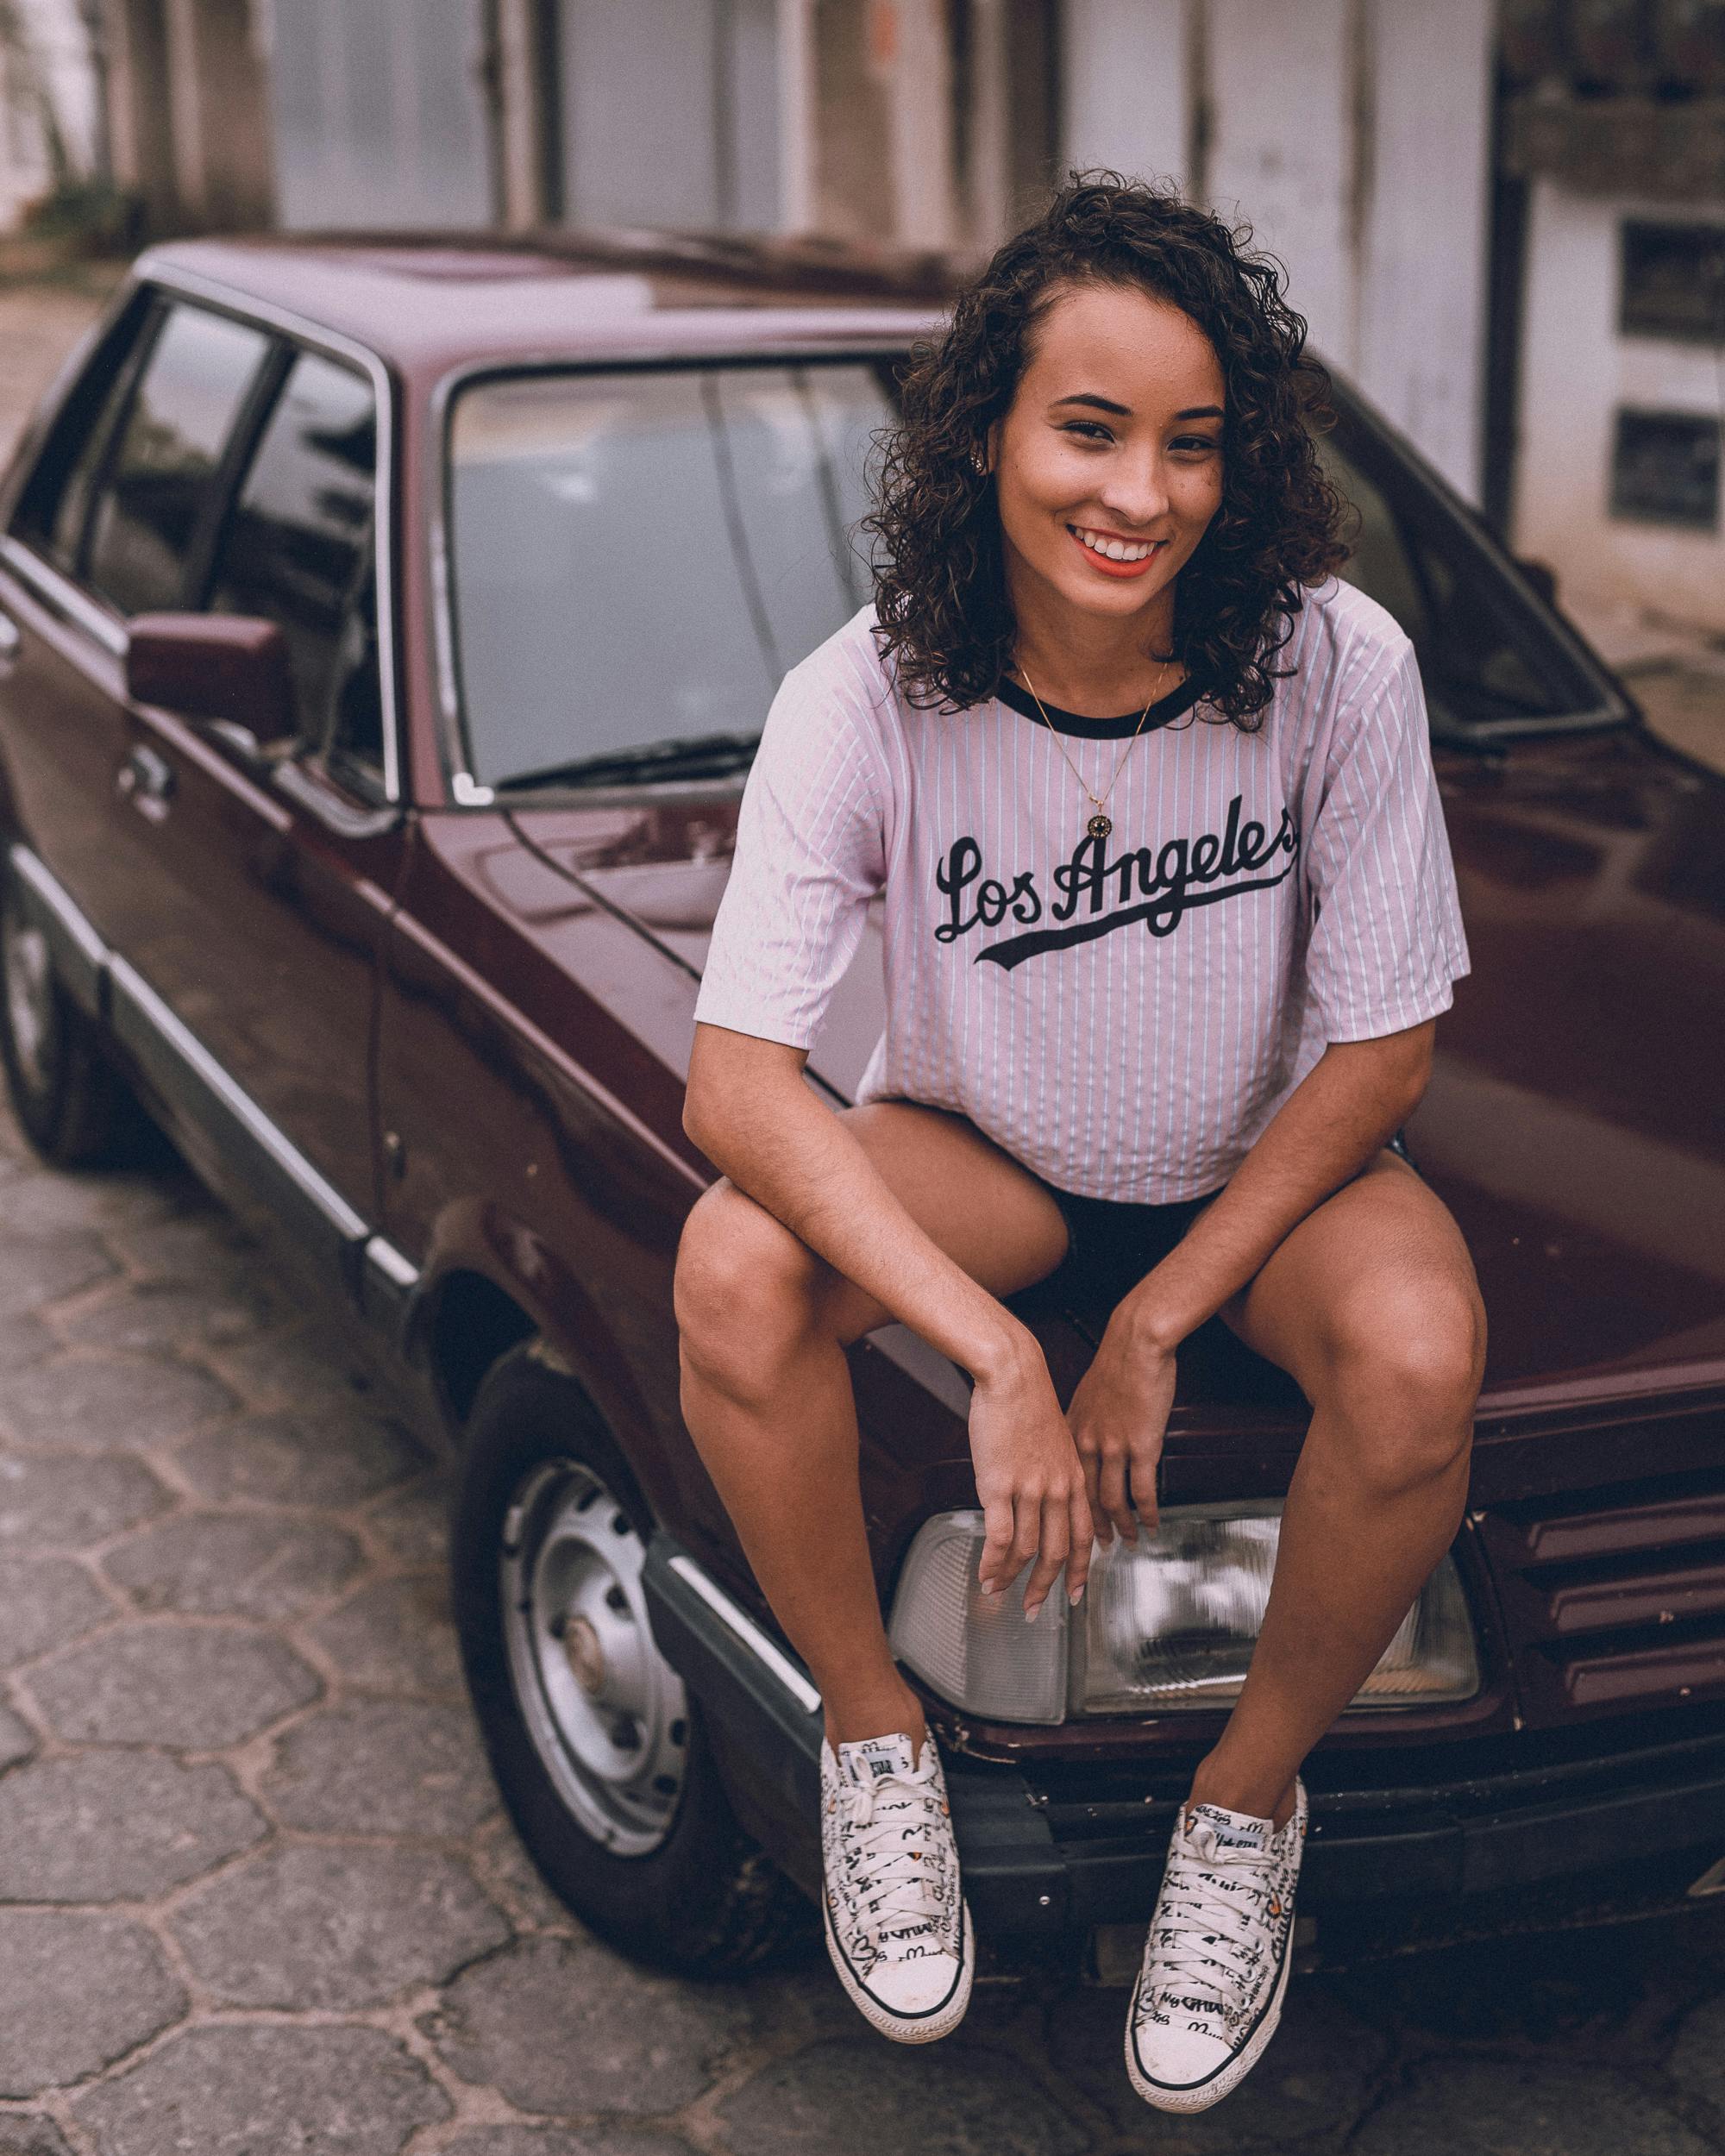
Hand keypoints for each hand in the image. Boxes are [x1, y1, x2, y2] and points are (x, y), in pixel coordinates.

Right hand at [968, 1339, 1094, 1620]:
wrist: (1013, 1374)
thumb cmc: (1028, 1402)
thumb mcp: (1054, 1442)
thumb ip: (1052, 1474)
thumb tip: (1040, 1501)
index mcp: (1074, 1479)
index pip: (1084, 1536)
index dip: (1078, 1569)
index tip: (1074, 1592)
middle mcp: (1058, 1490)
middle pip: (1057, 1552)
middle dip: (1046, 1587)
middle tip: (1035, 1609)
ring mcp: (1031, 1490)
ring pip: (1027, 1551)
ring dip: (1013, 1578)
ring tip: (999, 1593)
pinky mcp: (1000, 1485)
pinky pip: (1000, 1537)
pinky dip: (993, 1562)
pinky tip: (985, 1574)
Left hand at [1067, 1306, 1178, 1544]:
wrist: (1135, 1342)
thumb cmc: (1115, 1366)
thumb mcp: (1084, 1399)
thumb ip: (1079, 1428)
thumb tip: (1078, 1448)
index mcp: (1069, 1434)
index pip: (1060, 1486)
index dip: (1062, 1514)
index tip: (1064, 1534)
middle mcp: (1085, 1444)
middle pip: (1081, 1501)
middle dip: (1086, 1534)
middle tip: (1093, 1553)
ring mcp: (1113, 1446)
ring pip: (1111, 1501)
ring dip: (1119, 1528)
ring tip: (1126, 1545)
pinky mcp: (1141, 1444)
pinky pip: (1142, 1490)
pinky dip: (1147, 1513)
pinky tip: (1152, 1525)